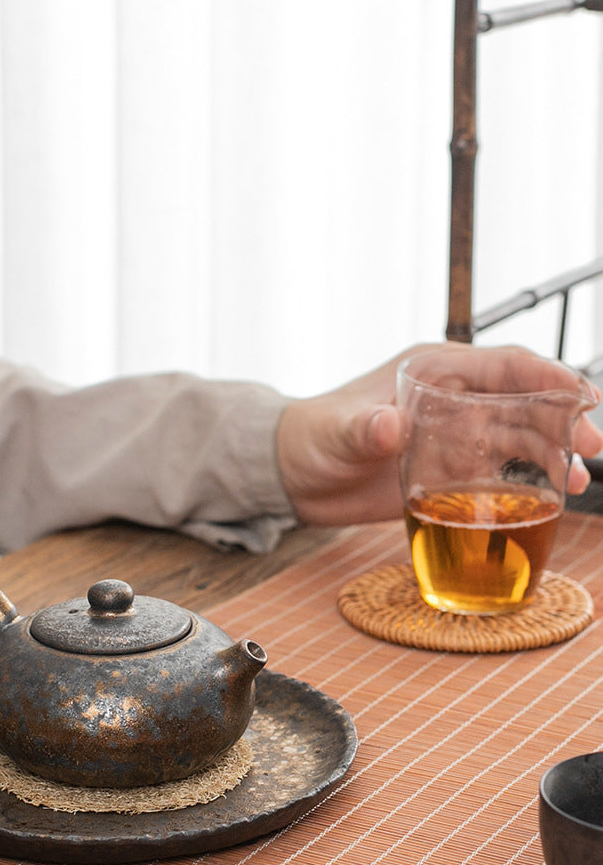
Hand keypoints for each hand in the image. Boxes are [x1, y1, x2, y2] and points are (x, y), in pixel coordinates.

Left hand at [276, 343, 602, 526]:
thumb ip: (363, 429)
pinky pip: (501, 473)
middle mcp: (453, 398)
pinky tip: (552, 500)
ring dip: (552, 453)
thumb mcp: (335, 431)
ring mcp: (454, 435)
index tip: (582, 395)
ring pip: (520, 437)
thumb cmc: (311, 437)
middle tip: (592, 445)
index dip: (548, 375)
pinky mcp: (449, 472)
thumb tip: (388, 425)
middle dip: (563, 418)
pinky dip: (529, 483)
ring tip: (577, 479)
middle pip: (524, 400)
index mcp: (432, 370)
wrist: (293, 476)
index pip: (504, 364)